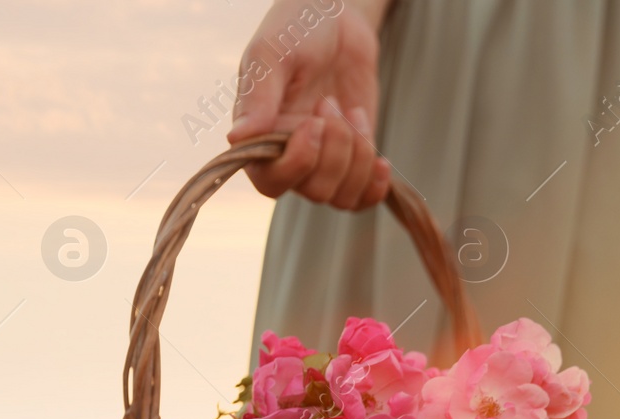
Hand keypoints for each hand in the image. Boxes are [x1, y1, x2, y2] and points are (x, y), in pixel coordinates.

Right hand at [227, 0, 393, 208]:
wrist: (337, 20)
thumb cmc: (295, 31)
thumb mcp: (272, 54)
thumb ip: (257, 97)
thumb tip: (237, 138)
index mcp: (260, 136)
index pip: (270, 182)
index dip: (298, 162)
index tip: (314, 122)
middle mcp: (289, 155)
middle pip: (313, 190)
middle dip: (336, 151)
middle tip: (332, 103)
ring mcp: (324, 161)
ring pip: (341, 196)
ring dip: (358, 158)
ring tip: (352, 113)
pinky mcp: (353, 159)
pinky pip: (362, 197)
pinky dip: (375, 185)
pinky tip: (382, 159)